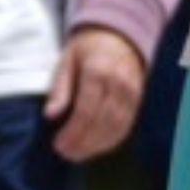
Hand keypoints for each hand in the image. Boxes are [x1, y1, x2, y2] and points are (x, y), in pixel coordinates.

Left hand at [46, 27, 147, 163]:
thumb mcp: (66, 62)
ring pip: (117, 126)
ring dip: (97, 146)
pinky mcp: (139, 98)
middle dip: (83, 142)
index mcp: (98, 71)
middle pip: (102, 121)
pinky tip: (96, 148)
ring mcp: (133, 91)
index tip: (58, 145)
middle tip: (66, 154)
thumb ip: (59, 89)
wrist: (119, 34)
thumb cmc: (86, 50)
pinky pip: (128, 124)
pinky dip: (112, 140)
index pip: (86, 110)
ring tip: (77, 155)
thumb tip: (50, 115)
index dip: (72, 132)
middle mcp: (120, 82)